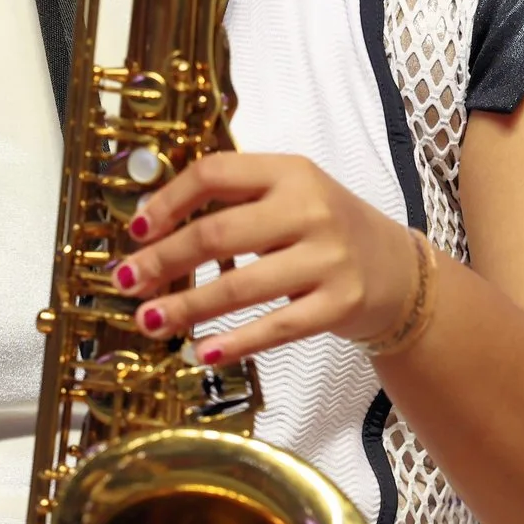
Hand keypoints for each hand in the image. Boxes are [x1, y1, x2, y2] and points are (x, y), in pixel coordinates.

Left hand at [112, 153, 423, 364]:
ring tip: (149, 321)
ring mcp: (328, 258)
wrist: (398, 269)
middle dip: (163, 260)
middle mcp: (310, 209)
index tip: (136, 230)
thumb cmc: (326, 231)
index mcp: (290, 171)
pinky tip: (202, 352)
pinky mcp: (339, 304)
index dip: (168, 201)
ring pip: (240, 287)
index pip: (216, 174)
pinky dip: (235, 342)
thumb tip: (152, 228)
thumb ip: (236, 202)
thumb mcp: (291, 195)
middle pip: (219, 233)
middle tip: (126, 281)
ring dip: (186, 307)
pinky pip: (276, 328)